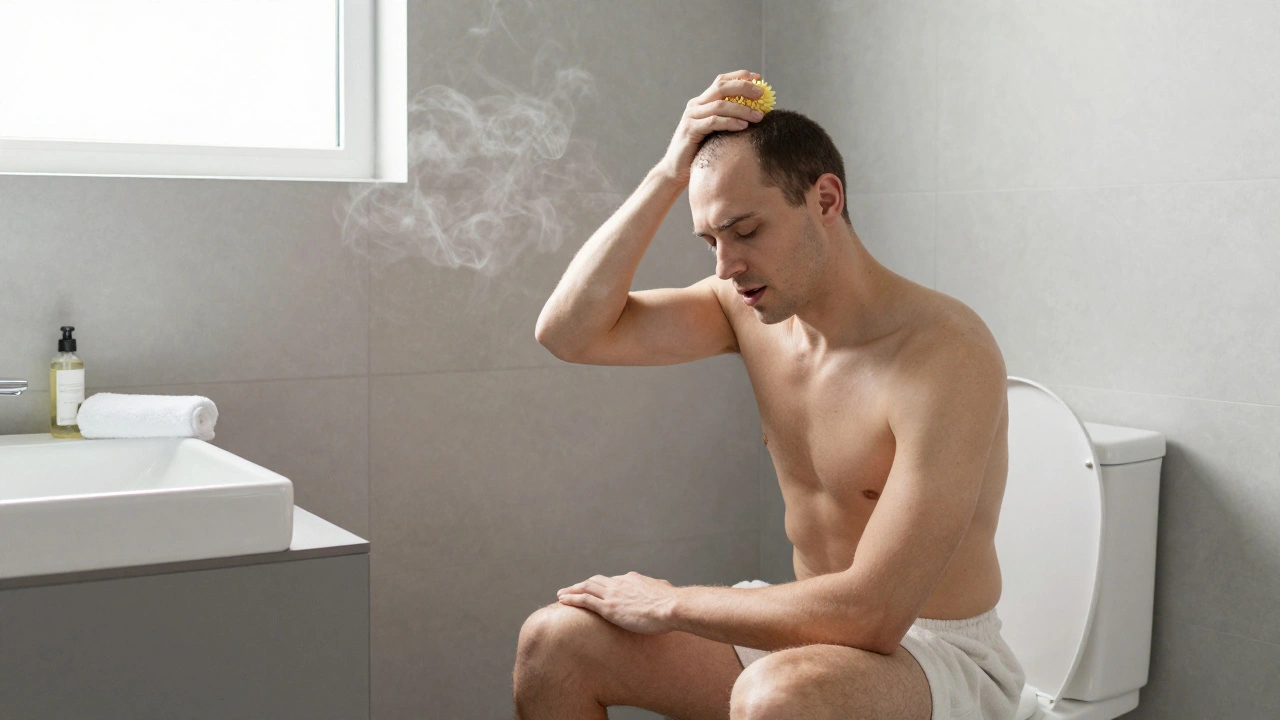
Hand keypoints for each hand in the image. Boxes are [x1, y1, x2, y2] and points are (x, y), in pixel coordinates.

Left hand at [557, 571, 677, 634]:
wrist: (671, 607)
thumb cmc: (671, 603)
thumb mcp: (665, 590)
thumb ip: (659, 589)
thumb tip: (665, 589)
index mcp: (632, 579)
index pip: (612, 581)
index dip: (601, 586)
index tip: (595, 590)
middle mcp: (620, 583)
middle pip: (595, 581)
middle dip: (582, 585)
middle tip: (572, 589)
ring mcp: (613, 594)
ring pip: (586, 588)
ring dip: (572, 590)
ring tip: (561, 594)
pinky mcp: (608, 607)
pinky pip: (584, 600)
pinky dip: (572, 599)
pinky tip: (562, 600)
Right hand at [655, 70, 766, 186]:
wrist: (676, 170)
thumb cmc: (701, 152)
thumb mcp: (717, 132)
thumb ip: (729, 120)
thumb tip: (758, 114)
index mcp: (702, 102)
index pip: (721, 81)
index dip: (740, 77)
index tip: (759, 79)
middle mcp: (696, 105)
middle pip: (721, 87)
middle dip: (744, 87)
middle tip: (762, 95)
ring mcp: (691, 116)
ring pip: (719, 105)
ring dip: (742, 109)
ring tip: (758, 117)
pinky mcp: (690, 130)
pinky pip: (713, 122)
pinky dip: (730, 122)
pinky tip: (743, 126)